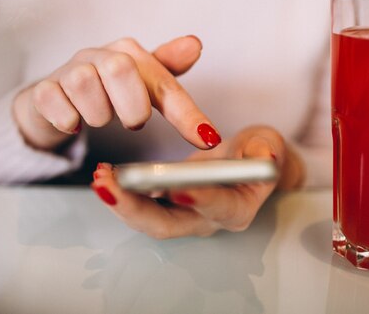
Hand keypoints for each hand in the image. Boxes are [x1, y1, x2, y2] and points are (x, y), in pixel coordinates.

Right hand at [12, 36, 220, 150]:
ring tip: (99, 118)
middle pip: (120, 68)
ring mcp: (67, 70)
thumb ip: (168, 72)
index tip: (206, 139)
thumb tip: (194, 45)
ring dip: (97, 113)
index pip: (164, 81)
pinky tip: (73, 122)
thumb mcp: (141, 83)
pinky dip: (66, 118)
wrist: (54, 97)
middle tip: (131, 122)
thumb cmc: (106, 90)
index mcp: (129, 53)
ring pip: (84, 83)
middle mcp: (98, 55)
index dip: (186, 113)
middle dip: (131, 106)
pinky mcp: (42, 89)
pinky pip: (52, 100)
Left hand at [90, 125, 304, 238]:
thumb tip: (265, 155)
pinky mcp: (165, 206)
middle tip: (109, 186)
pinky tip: (105, 175)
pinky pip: (139, 205)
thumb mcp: (267, 143)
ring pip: (147, 219)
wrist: (244, 164)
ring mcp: (183, 216)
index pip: (217, 207)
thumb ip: (266, 148)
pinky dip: (121, 192)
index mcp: (236, 207)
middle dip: (134, 208)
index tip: (176, 188)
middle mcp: (205, 220)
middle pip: (167, 225)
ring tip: (101, 178)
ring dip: (121, 201)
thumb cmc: (255, 154)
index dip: (199, 199)